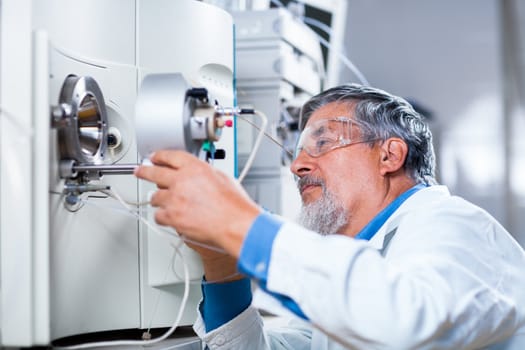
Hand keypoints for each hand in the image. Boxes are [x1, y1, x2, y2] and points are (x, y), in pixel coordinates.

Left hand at [134, 150, 260, 257]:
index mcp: (195, 167)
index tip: (154, 158)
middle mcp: (181, 181)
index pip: (170, 156)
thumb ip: (204, 174)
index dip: (159, 156)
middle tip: (140, 171)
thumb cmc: (235, 205)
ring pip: (155, 197)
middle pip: (154, 172)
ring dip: (159, 199)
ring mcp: (174, 199)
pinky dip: (164, 217)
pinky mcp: (172, 217)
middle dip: (144, 171)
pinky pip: (159, 216)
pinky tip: (171, 217)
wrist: (235, 225)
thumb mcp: (223, 178)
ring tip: (166, 202)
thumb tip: (196, 176)